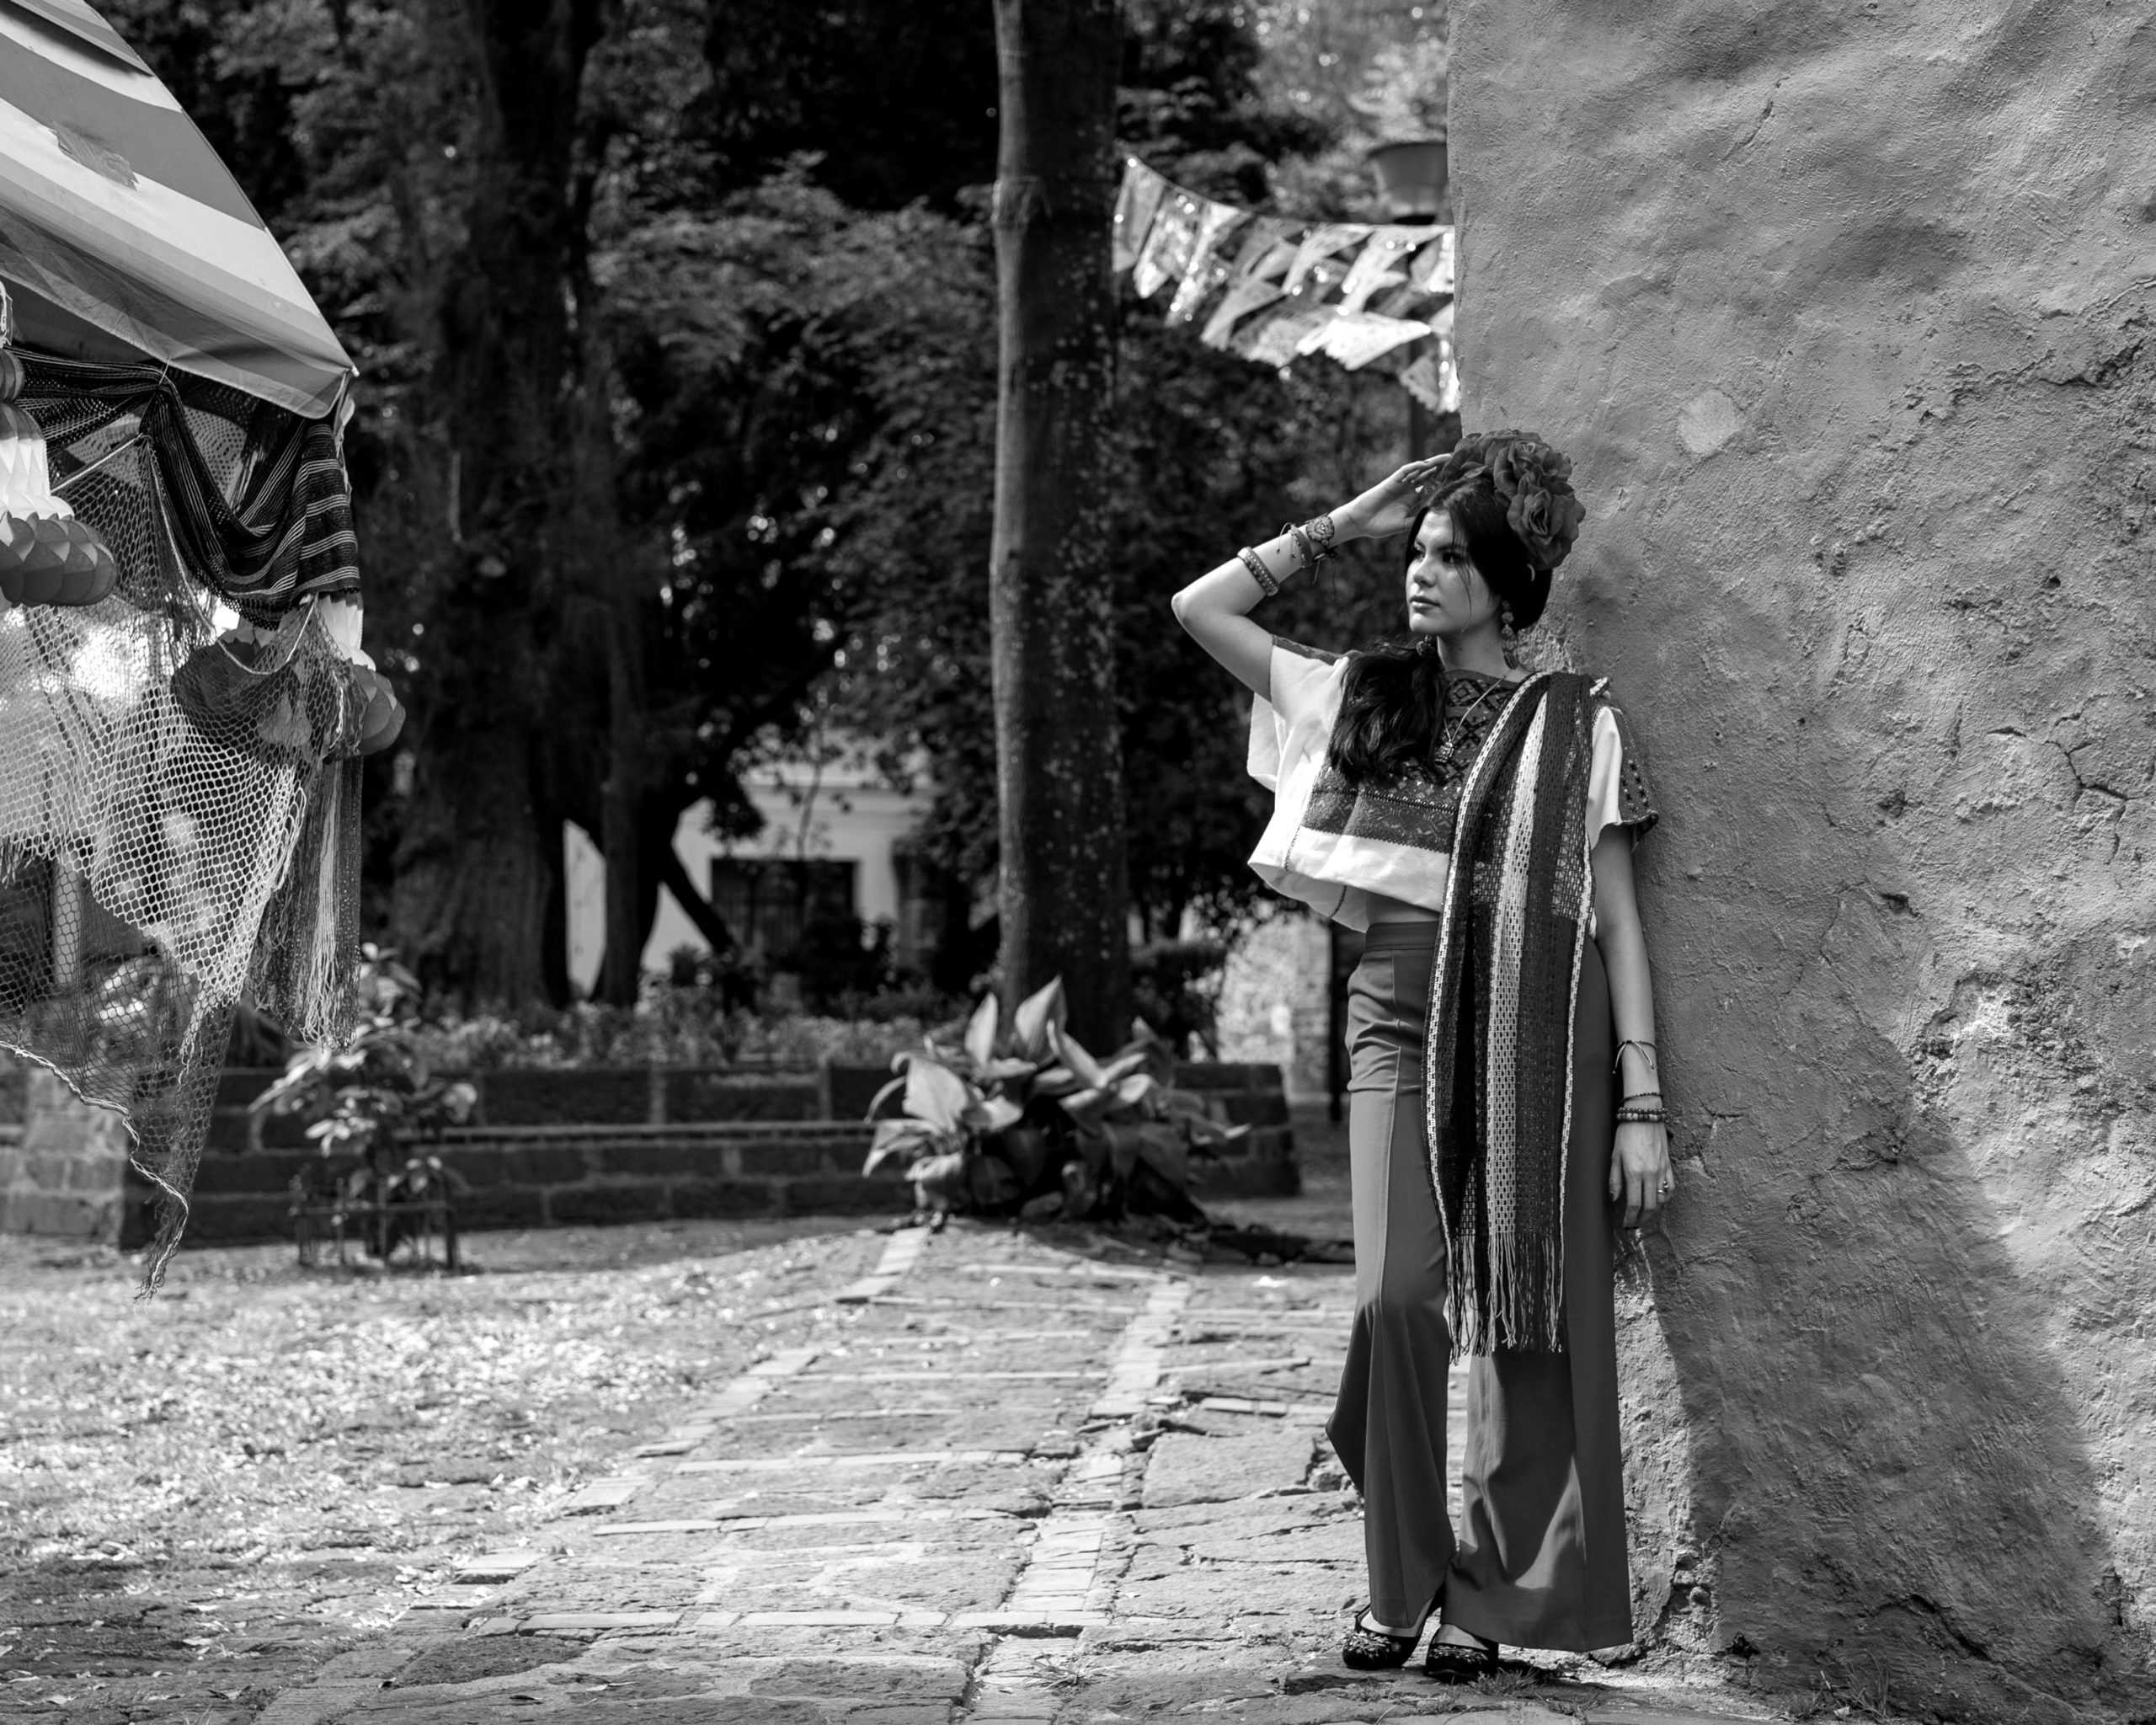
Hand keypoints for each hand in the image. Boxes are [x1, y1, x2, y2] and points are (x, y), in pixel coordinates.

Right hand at [1334, 456, 1452, 541]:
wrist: (1361, 522)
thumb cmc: (1380, 525)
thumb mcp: (1404, 524)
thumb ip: (1418, 520)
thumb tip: (1435, 520)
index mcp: (1412, 499)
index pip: (1430, 487)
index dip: (1443, 482)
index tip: (1458, 478)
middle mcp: (1408, 489)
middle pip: (1428, 475)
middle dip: (1441, 469)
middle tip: (1457, 462)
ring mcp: (1400, 484)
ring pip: (1419, 470)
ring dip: (1432, 463)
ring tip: (1446, 458)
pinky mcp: (1391, 481)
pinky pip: (1404, 471)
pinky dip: (1415, 467)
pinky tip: (1426, 464)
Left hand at [1609, 1121, 1672, 1228]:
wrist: (1644, 1115)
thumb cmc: (1625, 1133)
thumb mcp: (1614, 1156)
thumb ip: (1614, 1180)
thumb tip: (1614, 1199)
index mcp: (1634, 1173)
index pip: (1634, 1204)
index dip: (1630, 1217)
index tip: (1626, 1224)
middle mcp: (1650, 1174)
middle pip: (1649, 1206)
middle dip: (1642, 1218)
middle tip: (1635, 1223)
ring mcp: (1662, 1170)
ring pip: (1661, 1199)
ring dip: (1653, 1210)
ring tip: (1645, 1214)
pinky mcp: (1669, 1165)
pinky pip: (1671, 1187)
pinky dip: (1665, 1197)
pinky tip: (1658, 1200)